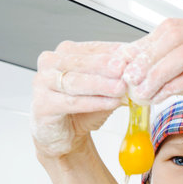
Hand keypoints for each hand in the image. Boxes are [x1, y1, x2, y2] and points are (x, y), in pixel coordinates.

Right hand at [31, 41, 128, 156]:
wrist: (64, 135)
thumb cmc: (82, 109)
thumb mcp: (105, 89)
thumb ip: (117, 77)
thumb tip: (140, 66)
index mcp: (67, 53)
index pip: (93, 48)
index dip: (115, 51)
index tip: (135, 55)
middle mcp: (51, 63)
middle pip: (82, 62)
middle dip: (106, 66)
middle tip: (125, 69)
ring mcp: (43, 82)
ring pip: (75, 81)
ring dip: (101, 84)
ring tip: (121, 88)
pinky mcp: (42, 104)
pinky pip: (71, 102)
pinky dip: (92, 102)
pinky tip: (110, 103)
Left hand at [121, 18, 182, 126]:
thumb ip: (175, 74)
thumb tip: (141, 78)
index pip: (169, 29)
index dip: (143, 45)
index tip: (123, 63)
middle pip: (172, 36)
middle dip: (146, 57)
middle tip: (129, 77)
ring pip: (181, 54)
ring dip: (156, 73)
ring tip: (141, 91)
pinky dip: (172, 86)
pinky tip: (160, 96)